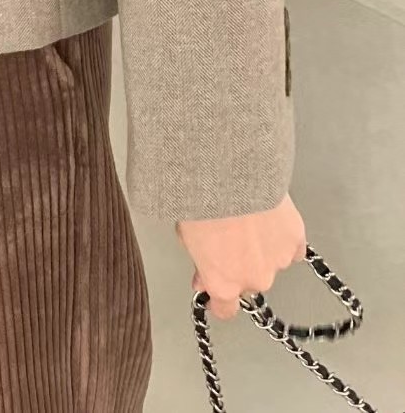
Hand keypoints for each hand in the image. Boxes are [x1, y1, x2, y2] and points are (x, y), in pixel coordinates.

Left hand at [175, 193, 306, 320]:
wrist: (230, 174)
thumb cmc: (202, 200)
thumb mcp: (186, 236)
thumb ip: (200, 263)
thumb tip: (202, 277)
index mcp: (224, 283)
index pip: (226, 309)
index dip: (219, 301)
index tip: (215, 293)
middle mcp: (255, 279)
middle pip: (249, 281)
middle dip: (240, 266)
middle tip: (229, 239)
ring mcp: (279, 260)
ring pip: (271, 263)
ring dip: (261, 249)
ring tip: (247, 221)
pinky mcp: (296, 238)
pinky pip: (291, 247)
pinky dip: (282, 238)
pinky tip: (269, 221)